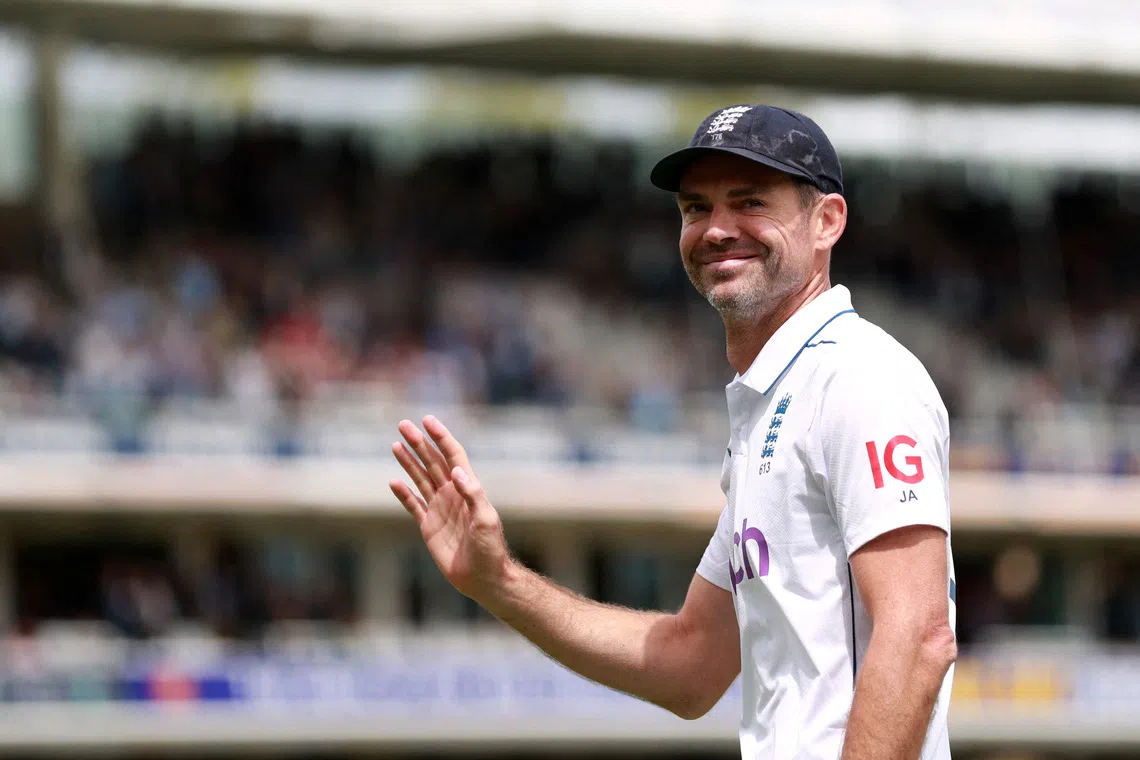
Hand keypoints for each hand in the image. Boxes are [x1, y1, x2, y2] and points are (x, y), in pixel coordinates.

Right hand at [390, 415, 510, 602]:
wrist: (482, 577)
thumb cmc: (490, 548)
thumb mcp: (486, 519)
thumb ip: (473, 494)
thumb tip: (456, 471)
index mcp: (467, 489)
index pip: (452, 456)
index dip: (441, 437)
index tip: (428, 420)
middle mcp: (452, 494)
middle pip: (432, 462)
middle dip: (419, 443)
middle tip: (403, 424)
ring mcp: (439, 509)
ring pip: (420, 479)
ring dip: (409, 461)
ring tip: (396, 444)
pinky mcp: (429, 526)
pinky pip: (413, 505)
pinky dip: (403, 493)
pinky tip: (393, 481)